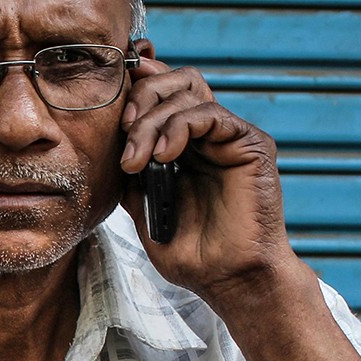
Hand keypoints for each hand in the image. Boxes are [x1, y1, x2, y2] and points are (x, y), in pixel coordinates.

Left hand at [116, 59, 302, 307]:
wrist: (228, 279)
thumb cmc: (192, 254)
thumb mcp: (144, 211)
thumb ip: (133, 175)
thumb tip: (113, 145)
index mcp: (184, 145)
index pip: (162, 94)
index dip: (136, 88)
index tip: (110, 108)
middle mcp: (208, 135)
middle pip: (174, 81)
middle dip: (140, 99)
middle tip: (123, 133)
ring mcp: (229, 137)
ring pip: (189, 91)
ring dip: (153, 119)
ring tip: (138, 159)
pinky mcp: (250, 145)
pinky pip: (211, 114)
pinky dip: (180, 126)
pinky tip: (163, 157)